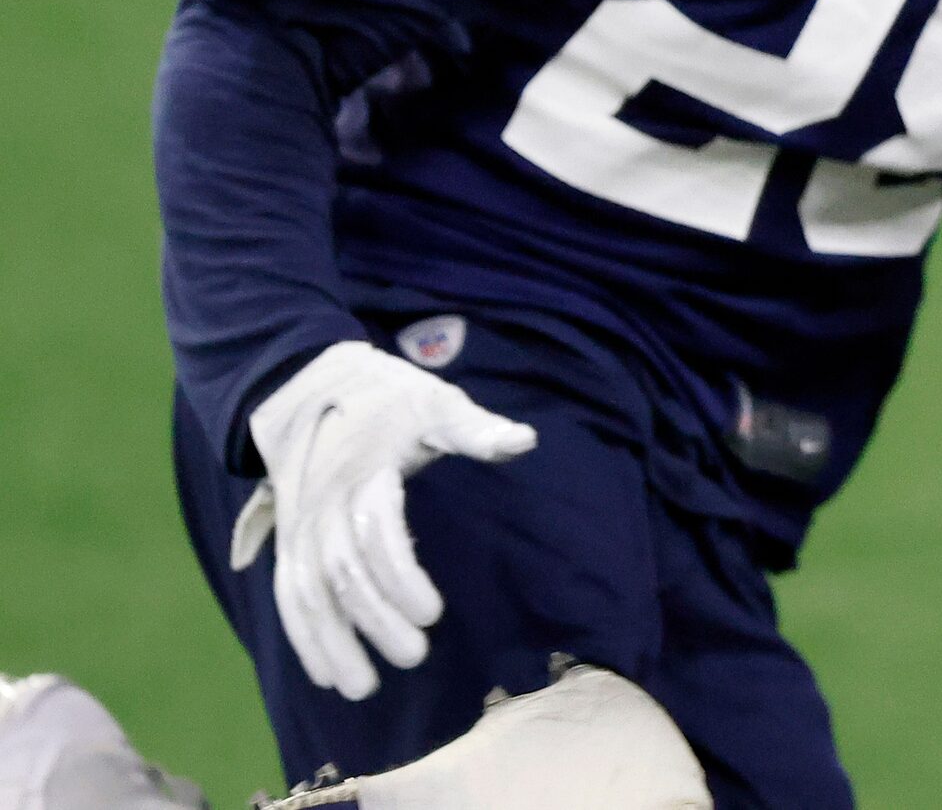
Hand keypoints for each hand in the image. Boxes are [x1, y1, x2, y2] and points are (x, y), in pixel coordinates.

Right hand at [230, 340, 537, 700]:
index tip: (434, 613)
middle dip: (373, 619)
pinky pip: (287, 592)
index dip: (400, 576)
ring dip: (330, 641)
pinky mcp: (287, 539)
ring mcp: (298, 524)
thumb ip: (476, 428)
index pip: (375, 533)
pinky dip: (301, 634)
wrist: (311, 384)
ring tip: (362, 687)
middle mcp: (321, 504)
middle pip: (341, 571)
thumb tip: (525, 441)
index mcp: (361, 471)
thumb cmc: (388, 397)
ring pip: (306, 591)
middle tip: (413, 658)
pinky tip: (324, 673)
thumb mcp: (435, 401)